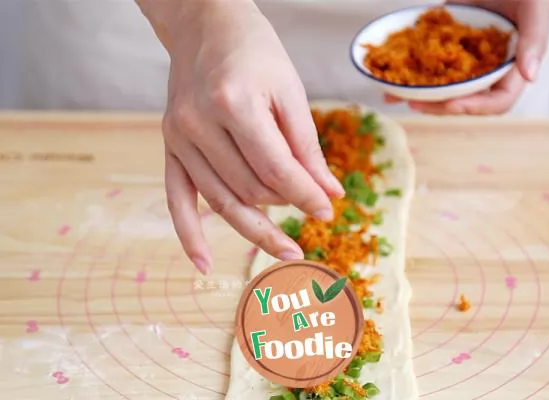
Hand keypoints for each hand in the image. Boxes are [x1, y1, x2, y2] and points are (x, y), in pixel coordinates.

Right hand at [138, 0, 343, 272]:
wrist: (205, 25)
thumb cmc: (255, 53)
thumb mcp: (290, 92)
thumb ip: (307, 147)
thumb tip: (328, 194)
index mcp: (234, 103)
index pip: (276, 169)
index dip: (306, 195)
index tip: (328, 211)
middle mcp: (199, 123)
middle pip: (250, 188)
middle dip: (286, 207)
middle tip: (311, 219)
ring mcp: (178, 137)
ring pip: (221, 199)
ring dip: (255, 227)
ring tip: (284, 247)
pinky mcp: (169, 146)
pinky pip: (177, 199)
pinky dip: (189, 234)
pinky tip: (204, 264)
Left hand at [388, 0, 548, 114]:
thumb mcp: (537, 8)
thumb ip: (534, 40)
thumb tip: (530, 76)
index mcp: (512, 68)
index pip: (497, 101)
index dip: (475, 107)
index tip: (451, 104)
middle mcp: (486, 69)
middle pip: (463, 99)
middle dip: (438, 105)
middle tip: (415, 103)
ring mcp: (465, 59)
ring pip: (442, 87)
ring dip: (418, 95)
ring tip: (394, 96)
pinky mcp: (446, 45)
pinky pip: (428, 64)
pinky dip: (408, 73)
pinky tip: (388, 80)